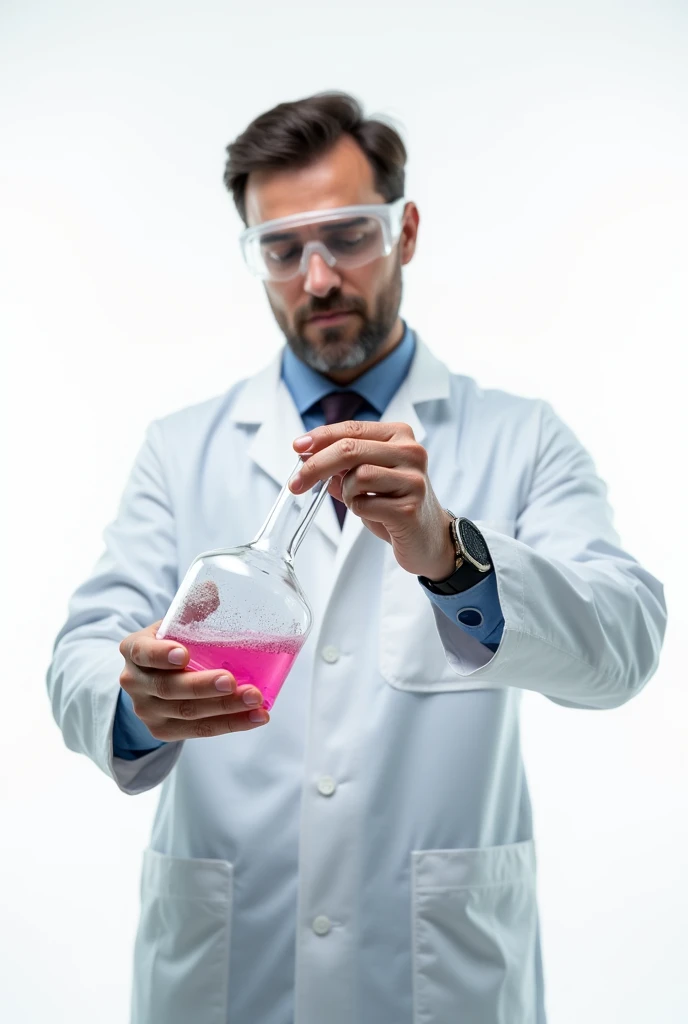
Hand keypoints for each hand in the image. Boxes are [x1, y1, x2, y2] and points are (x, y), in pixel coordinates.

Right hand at [118, 621, 269, 740]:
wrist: (149, 680)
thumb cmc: (168, 645)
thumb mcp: (173, 624)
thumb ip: (191, 608)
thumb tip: (212, 588)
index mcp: (134, 650)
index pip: (143, 653)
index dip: (161, 655)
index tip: (183, 653)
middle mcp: (135, 683)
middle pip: (168, 688)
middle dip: (202, 686)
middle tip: (231, 681)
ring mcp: (148, 711)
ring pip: (188, 713)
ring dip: (225, 709)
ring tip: (255, 699)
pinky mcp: (164, 731)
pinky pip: (199, 731)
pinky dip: (231, 724)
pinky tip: (256, 717)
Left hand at [290, 420, 455, 579]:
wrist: (428, 537)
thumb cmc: (395, 503)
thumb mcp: (368, 476)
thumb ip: (342, 463)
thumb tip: (306, 454)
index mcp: (400, 436)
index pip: (352, 428)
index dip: (320, 437)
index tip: (297, 448)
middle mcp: (411, 452)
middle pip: (350, 449)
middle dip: (316, 466)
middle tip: (297, 483)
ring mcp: (413, 480)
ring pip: (357, 476)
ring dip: (346, 493)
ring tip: (359, 502)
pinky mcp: (410, 508)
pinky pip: (364, 504)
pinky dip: (358, 510)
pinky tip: (374, 513)